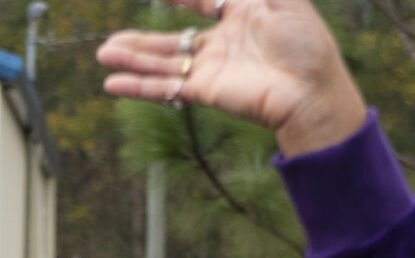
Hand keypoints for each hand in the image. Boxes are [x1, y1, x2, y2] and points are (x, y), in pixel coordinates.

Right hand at [97, 0, 366, 159]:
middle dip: (140, 40)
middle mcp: (222, 43)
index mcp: (242, 14)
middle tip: (110, 39)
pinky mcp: (206, 92)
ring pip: (163, 63)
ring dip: (133, 60)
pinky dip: (139, 87)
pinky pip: (166, 88)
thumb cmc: (306, 42)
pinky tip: (113, 85)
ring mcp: (212, 69)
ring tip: (103, 55)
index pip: (202, 0)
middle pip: (172, 40)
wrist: (311, 90)